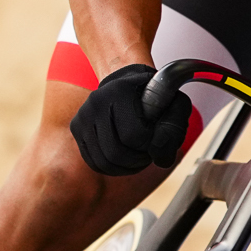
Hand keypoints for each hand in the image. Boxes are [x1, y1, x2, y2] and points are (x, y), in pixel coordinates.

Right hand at [69, 63, 192, 174]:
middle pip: (116, 153)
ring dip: (126, 167)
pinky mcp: (76, 128)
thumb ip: (174, 128)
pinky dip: (113, 167)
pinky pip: (94, 162)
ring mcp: (82, 116)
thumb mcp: (174, 104)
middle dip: (137, 160)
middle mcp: (96, 102)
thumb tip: (161, 159)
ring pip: (104, 162)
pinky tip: (125, 158)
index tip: (155, 136)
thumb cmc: (153, 97)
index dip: (150, 144)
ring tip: (138, 156)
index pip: (134, 135)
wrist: (127, 83)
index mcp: (120, 91)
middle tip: (147, 153)